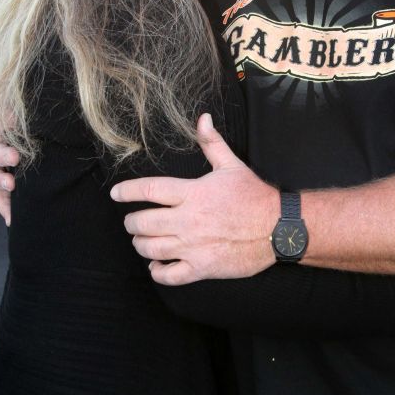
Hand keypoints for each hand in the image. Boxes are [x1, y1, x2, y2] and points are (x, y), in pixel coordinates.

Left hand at [110, 113, 278, 283]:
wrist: (278, 227)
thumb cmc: (254, 196)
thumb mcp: (232, 165)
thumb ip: (212, 143)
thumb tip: (202, 118)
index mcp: (193, 193)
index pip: (149, 190)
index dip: (126, 191)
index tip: (115, 194)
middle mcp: (188, 220)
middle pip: (143, 223)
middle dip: (132, 222)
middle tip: (132, 221)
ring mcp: (193, 246)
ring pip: (151, 249)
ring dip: (141, 244)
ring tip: (142, 240)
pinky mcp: (202, 267)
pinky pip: (169, 275)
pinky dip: (157, 271)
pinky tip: (157, 264)